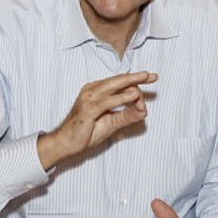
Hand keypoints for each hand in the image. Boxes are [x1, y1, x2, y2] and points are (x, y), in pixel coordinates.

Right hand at [36, 72, 155, 167]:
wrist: (66, 142)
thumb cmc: (85, 131)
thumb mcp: (111, 122)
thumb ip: (126, 115)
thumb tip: (143, 110)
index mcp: (96, 90)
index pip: (118, 82)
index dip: (134, 79)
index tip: (149, 78)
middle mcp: (91, 90)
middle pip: (117, 80)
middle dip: (135, 77)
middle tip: (151, 75)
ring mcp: (88, 98)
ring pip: (113, 86)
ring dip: (131, 83)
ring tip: (145, 79)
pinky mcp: (88, 109)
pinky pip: (108, 101)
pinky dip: (121, 97)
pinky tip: (134, 95)